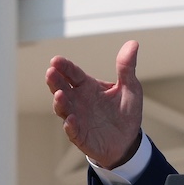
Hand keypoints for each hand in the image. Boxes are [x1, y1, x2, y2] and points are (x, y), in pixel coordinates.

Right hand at [46, 40, 144, 168]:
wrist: (128, 141)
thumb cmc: (125, 112)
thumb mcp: (129, 87)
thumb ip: (126, 67)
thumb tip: (133, 43)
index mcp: (88, 86)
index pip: (73, 74)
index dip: (64, 67)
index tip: (55, 60)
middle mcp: (78, 101)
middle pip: (62, 88)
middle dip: (55, 81)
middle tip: (50, 72)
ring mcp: (77, 118)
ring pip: (63, 109)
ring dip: (60, 102)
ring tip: (59, 95)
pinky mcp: (81, 135)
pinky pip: (73, 130)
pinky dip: (70, 125)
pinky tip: (70, 120)